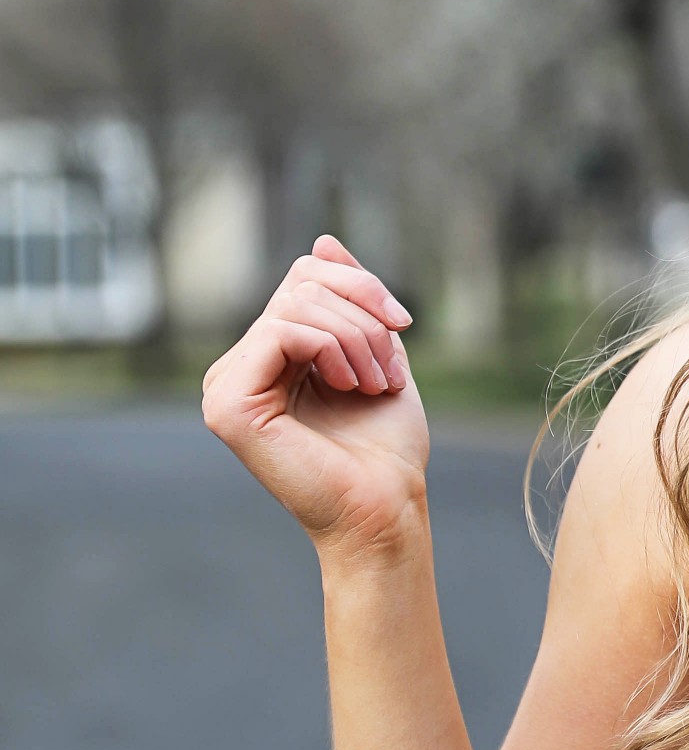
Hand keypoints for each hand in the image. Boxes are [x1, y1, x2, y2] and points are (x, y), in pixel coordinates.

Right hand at [202, 235, 428, 555]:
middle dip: (363, 312)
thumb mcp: (379, 354)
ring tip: (375, 384)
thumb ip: (352, 301)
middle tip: (389, 367)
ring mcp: (225, 387)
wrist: (386, 509)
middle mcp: (237, 368)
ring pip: (295, 304)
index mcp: (267, 358)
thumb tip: (323, 240)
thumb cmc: (386, 449)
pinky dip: (331, 347)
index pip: (304, 277)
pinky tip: (349, 385)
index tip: (401, 323)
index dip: (359, 285)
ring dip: (357, 337)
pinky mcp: (228, 404)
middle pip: (300, 282)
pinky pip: (281, 332)